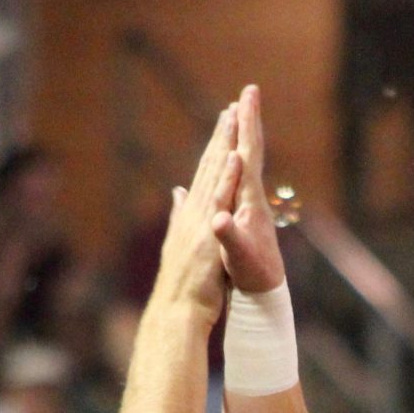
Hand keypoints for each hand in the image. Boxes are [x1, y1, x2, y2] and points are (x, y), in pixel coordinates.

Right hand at [151, 101, 243, 316]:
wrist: (176, 309)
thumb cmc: (184, 282)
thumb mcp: (183, 240)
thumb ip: (181, 213)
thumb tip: (178, 192)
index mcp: (195, 212)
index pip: (209, 171)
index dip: (218, 144)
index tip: (227, 118)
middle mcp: (197, 211)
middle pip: (213, 166)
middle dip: (223, 134)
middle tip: (234, 104)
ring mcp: (201, 221)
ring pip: (216, 175)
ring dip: (225, 145)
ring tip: (234, 117)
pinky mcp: (208, 234)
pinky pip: (221, 199)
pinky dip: (227, 177)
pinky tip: (237, 158)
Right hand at [213, 84, 287, 296]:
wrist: (263, 293)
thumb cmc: (251, 274)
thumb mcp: (236, 255)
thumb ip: (227, 235)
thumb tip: (217, 219)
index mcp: (248, 199)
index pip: (246, 154)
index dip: (245, 126)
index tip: (243, 98)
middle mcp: (252, 197)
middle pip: (249, 151)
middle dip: (246, 122)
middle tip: (247, 93)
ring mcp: (251, 205)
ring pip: (247, 164)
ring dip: (242, 139)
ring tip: (239, 118)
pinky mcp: (249, 215)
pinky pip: (242, 180)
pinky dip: (237, 165)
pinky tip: (233, 161)